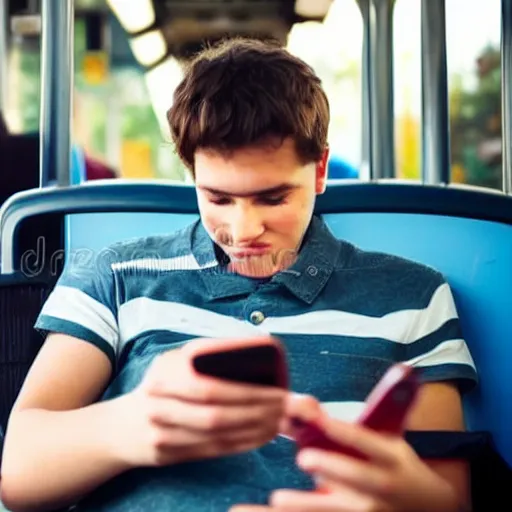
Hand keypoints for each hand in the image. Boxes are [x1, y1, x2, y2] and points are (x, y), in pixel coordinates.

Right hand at [113, 337, 286, 467]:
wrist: (123, 426)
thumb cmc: (161, 385)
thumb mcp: (175, 361)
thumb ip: (207, 353)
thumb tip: (254, 347)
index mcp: (166, 373)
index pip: (211, 386)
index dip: (248, 392)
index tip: (278, 391)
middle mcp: (160, 404)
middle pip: (217, 414)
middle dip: (257, 412)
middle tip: (284, 407)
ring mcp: (162, 433)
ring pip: (218, 436)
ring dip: (255, 430)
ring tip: (280, 421)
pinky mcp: (170, 455)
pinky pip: (214, 451)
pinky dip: (243, 444)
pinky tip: (262, 436)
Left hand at [231, 416, 460, 511]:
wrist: (429, 506)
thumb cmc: (399, 465)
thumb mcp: (388, 441)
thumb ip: (352, 428)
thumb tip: (308, 407)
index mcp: (390, 456)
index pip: (365, 440)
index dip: (343, 431)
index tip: (320, 421)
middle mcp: (382, 485)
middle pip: (354, 477)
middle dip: (330, 467)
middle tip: (303, 458)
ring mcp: (371, 511)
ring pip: (335, 509)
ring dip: (304, 504)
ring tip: (277, 500)